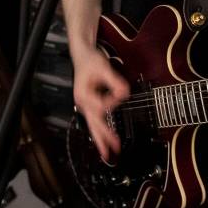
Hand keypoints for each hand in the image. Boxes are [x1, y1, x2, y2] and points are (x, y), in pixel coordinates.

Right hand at [71, 46, 129, 161]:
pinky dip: (102, 131)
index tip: (121, 91)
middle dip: (103, 138)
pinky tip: (107, 138)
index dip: (113, 100)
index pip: (102, 105)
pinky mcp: (91, 105)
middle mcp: (83, 103)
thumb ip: (114, 81)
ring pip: (94, 125)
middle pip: (94, 123)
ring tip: (110, 151)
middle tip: (112, 151)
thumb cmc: (90, 60)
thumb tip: (124, 93)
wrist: (83, 56)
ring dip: (102, 138)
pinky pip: (96, 121)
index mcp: (83, 94)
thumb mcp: (103, 67)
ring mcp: (86, 105)